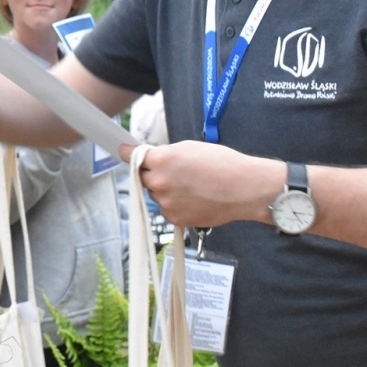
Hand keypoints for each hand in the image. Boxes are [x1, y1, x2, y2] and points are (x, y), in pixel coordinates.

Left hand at [120, 139, 282, 228]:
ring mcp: (166, 203)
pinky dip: (177, 205)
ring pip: (157, 195)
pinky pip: (168, 210)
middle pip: (144, 178)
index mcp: (161, 159)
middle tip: (175, 173)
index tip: (122, 152)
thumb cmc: (223, 164)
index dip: (128, 154)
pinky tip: (196, 200)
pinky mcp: (175, 219)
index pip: (133, 157)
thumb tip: (154, 159)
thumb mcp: (191, 148)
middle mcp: (159, 181)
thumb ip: (167, 154)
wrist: (244, 189)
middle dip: (154, 175)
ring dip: (167, 191)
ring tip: (193, 188)